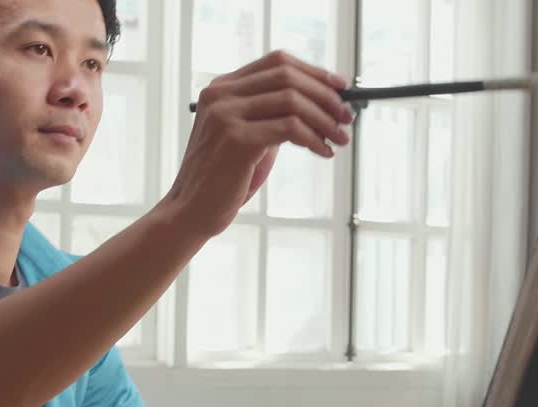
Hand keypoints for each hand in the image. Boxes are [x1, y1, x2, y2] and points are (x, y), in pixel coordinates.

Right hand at [161, 50, 353, 238]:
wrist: (191, 212)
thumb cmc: (223, 180)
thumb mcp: (247, 136)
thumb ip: (272, 116)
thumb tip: (322, 105)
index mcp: (222, 88)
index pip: (277, 63)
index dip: (314, 72)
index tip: (340, 87)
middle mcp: (221, 94)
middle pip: (287, 76)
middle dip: (325, 96)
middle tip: (346, 118)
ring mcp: (226, 114)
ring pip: (292, 100)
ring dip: (325, 119)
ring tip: (340, 139)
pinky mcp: (236, 139)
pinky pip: (290, 128)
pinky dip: (314, 139)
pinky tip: (323, 152)